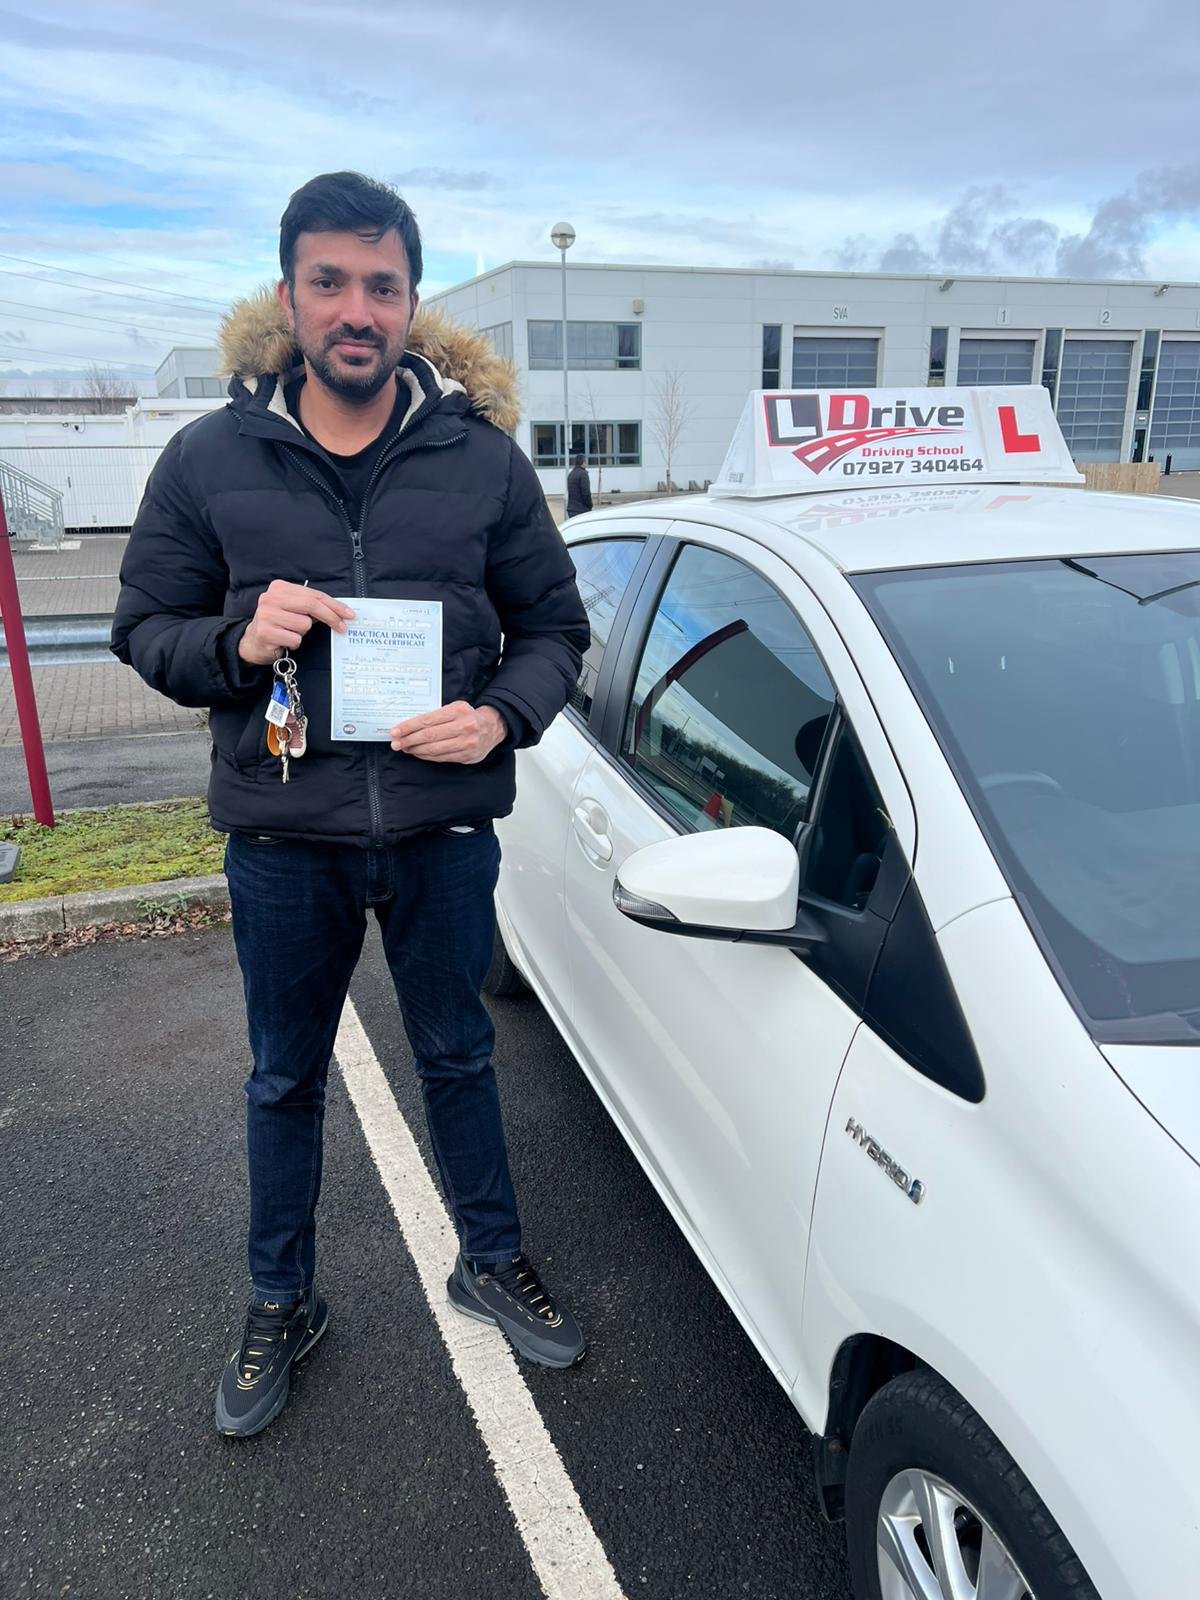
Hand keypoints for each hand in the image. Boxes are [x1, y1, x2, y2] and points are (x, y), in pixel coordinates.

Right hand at [238, 581, 354, 664]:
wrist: (253, 642)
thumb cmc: (278, 625)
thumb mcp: (294, 610)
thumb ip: (312, 606)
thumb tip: (340, 611)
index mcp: (279, 588)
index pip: (313, 595)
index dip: (334, 605)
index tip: (349, 614)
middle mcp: (270, 598)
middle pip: (311, 605)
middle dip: (330, 617)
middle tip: (342, 627)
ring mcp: (266, 614)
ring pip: (304, 624)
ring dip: (302, 633)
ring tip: (290, 633)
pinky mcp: (265, 632)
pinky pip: (295, 639)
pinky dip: (294, 643)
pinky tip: (284, 641)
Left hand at [390, 702, 506, 763]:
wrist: (493, 727)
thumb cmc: (469, 716)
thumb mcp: (455, 707)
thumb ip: (437, 715)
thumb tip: (411, 726)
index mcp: (458, 710)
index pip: (428, 720)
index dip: (409, 727)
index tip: (396, 731)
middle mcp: (464, 726)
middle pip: (429, 735)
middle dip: (409, 740)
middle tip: (396, 743)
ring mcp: (466, 743)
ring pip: (434, 749)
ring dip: (416, 750)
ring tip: (405, 748)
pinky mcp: (466, 756)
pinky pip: (441, 757)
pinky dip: (427, 756)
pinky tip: (418, 753)